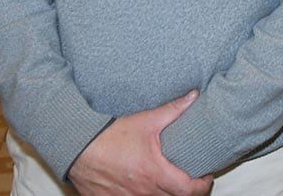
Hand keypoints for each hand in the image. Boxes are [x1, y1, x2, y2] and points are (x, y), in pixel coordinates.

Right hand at [68, 90, 212, 195]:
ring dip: (165, 194)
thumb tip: (194, 96)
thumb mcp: (145, 120)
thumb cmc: (109, 134)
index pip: (188, 190)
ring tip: (170, 181)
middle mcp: (142, 192)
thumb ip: (172, 110)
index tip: (206, 176)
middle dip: (186, 191)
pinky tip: (145, 186)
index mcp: (154, 173)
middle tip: (191, 178)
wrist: (76, 146)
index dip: (202, 186)